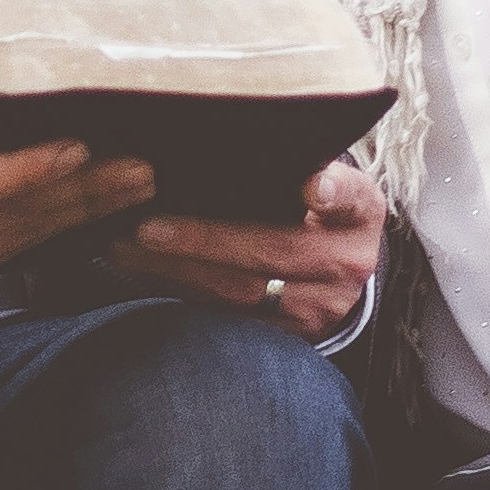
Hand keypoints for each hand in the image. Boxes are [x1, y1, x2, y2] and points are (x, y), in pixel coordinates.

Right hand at [0, 35, 152, 294]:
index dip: (25, 173)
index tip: (78, 149)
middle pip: (6, 220)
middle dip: (78, 196)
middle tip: (139, 171)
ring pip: (14, 244)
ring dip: (76, 217)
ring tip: (133, 189)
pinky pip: (3, 258)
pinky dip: (48, 234)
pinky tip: (89, 214)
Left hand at [107, 154, 385, 347]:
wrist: (339, 272)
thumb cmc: (320, 210)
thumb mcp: (333, 180)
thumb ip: (310, 164)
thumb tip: (266, 150)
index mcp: (360, 215)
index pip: (351, 198)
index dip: (332, 192)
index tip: (311, 189)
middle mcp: (346, 266)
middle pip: (273, 253)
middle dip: (206, 241)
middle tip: (148, 228)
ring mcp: (318, 310)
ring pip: (241, 293)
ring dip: (179, 272)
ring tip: (129, 249)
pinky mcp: (287, 339)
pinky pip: (226, 319)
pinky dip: (181, 294)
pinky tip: (143, 275)